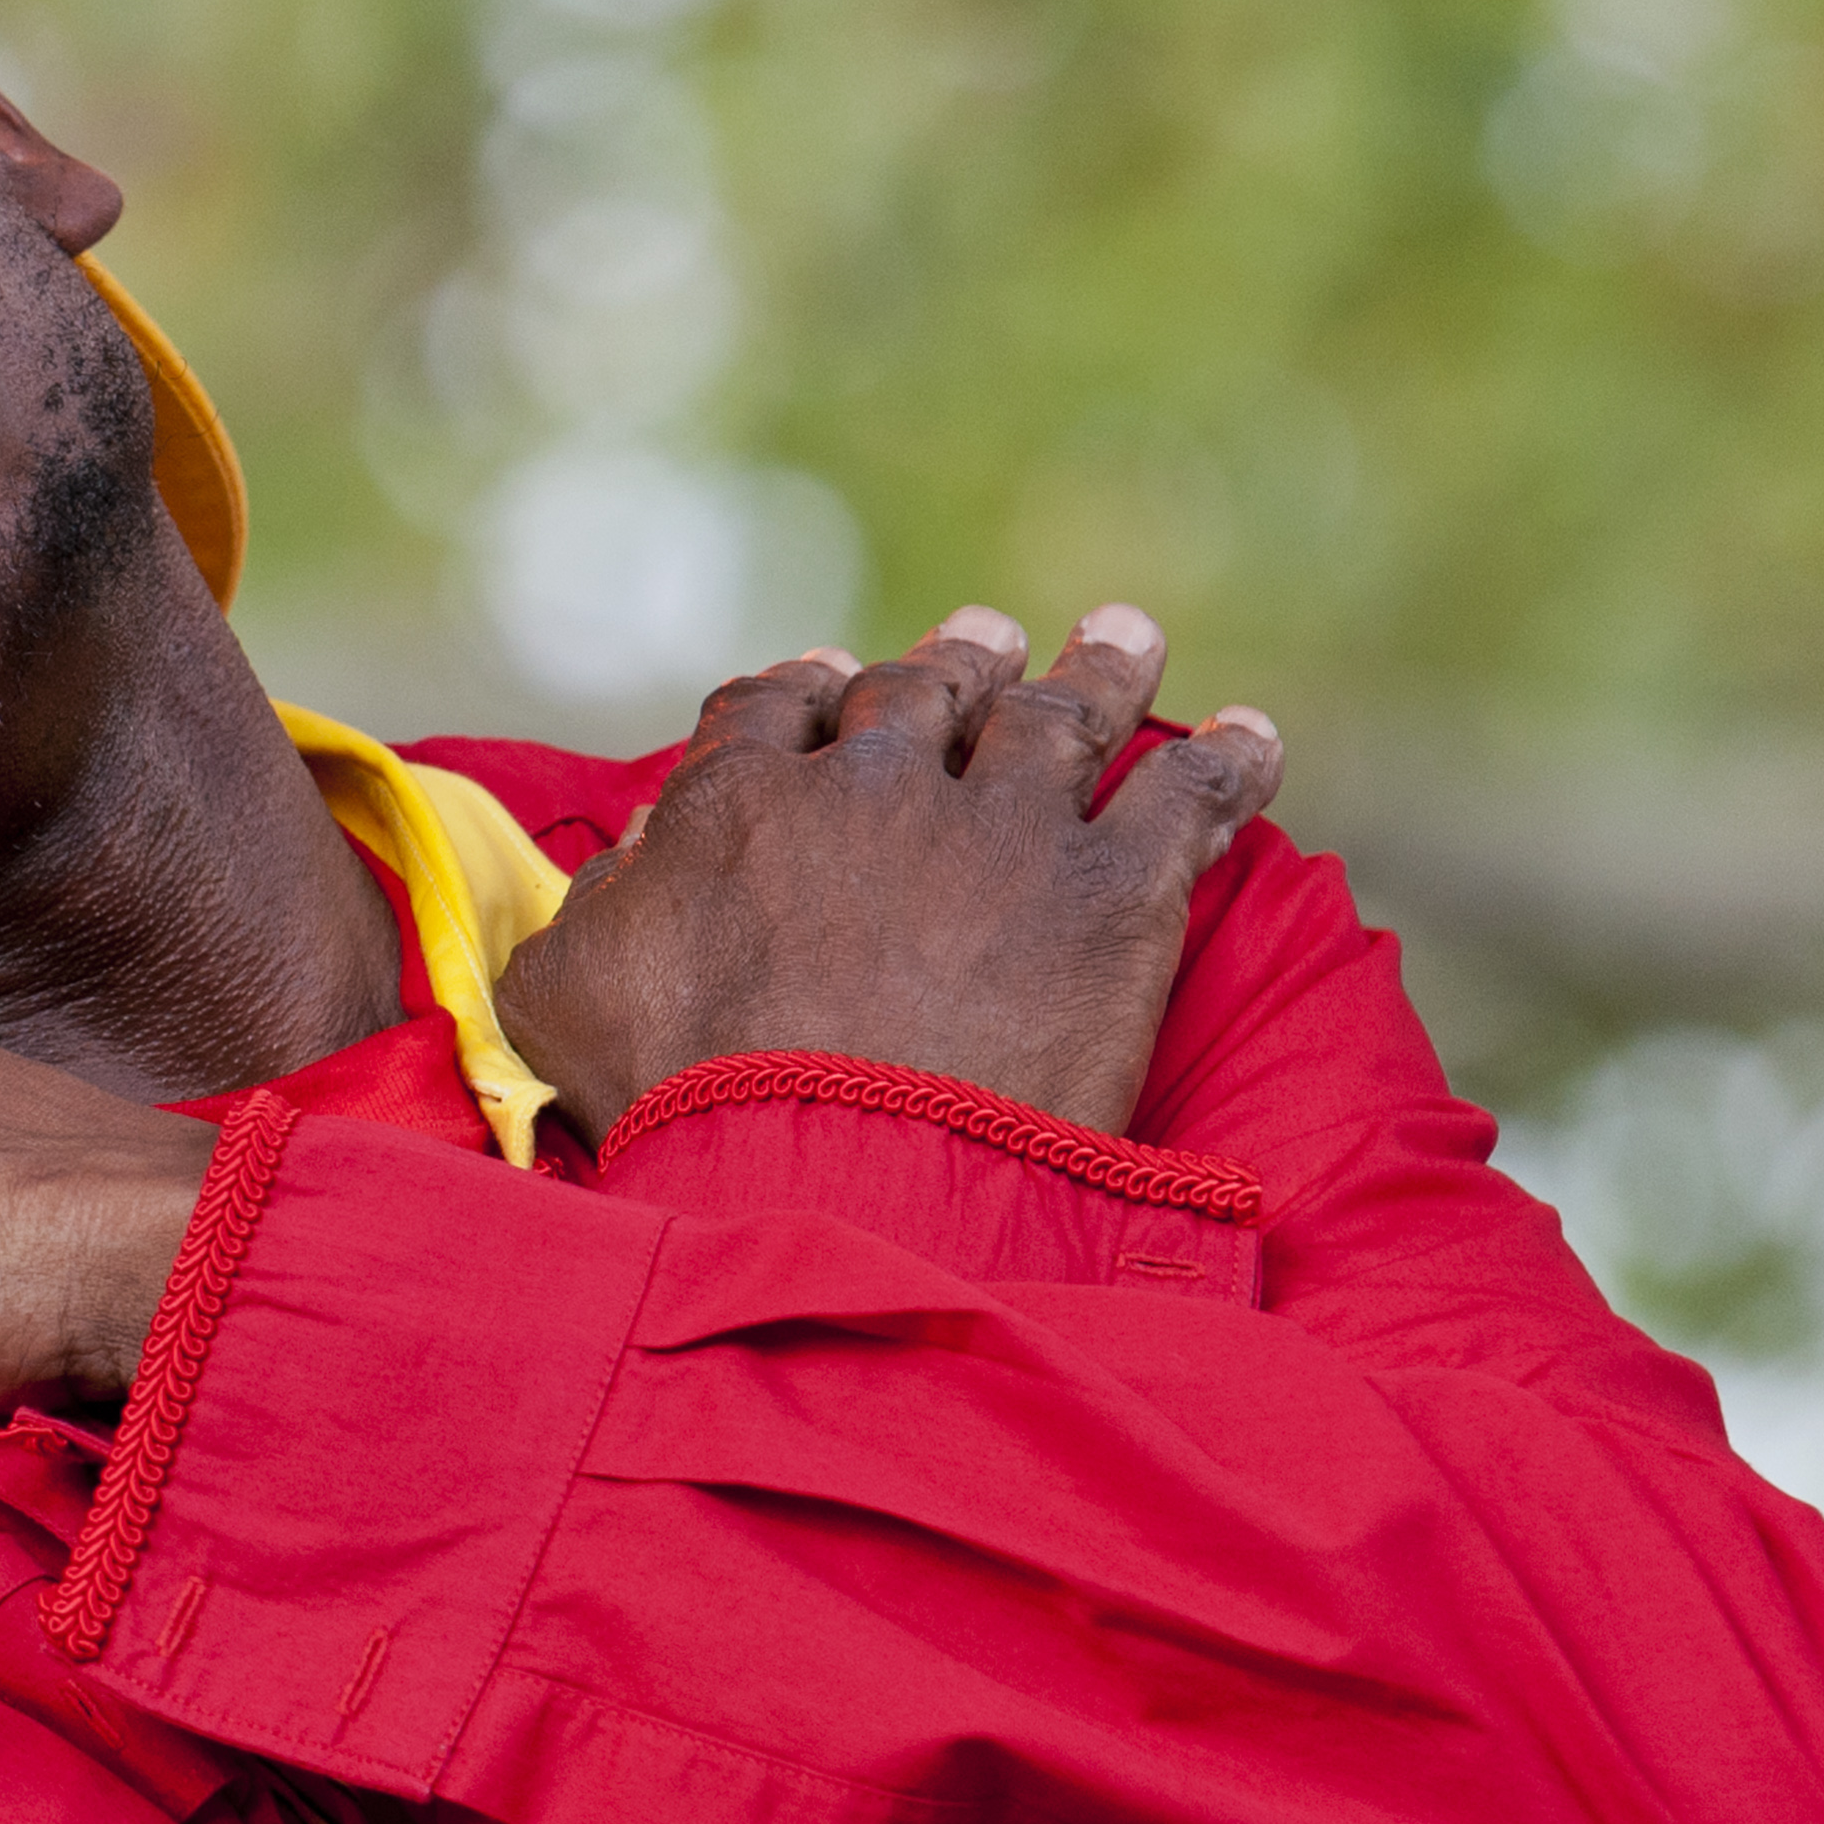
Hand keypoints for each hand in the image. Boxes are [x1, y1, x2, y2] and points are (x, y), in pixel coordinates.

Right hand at [495, 602, 1284, 1140]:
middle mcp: (878, 785)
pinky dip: (1229, 764)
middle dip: (956, 660)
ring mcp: (1004, 831)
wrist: (826, 1186)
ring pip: (1062, 714)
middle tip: (985, 639)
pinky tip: (1255, 739)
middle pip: (927, 692)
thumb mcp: (567, 1007)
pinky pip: (1186, 799)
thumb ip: (594, 910)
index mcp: (742, 804)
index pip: (775, 710)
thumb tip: (644, 844)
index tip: (831, 678)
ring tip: (1123, 637)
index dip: (807, 691)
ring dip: (1098, 668)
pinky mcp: (1112, 897)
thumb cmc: (680, 1112)